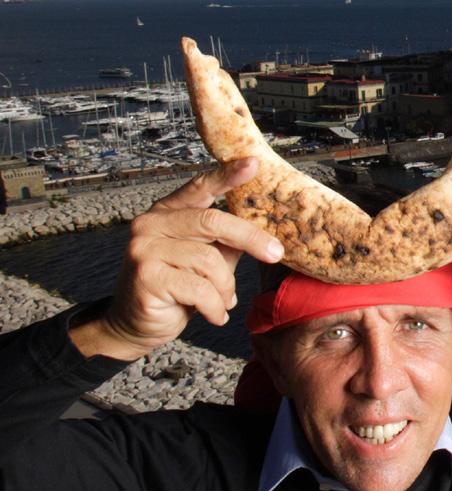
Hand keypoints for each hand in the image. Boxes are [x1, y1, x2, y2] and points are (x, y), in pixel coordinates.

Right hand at [71, 158, 283, 359]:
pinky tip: (214, 315)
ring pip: (209, 262)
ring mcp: (145, 249)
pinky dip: (215, 307)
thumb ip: (225, 244)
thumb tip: (263, 233)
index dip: (226, 175)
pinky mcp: (147, 276)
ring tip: (224, 303)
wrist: (135, 325)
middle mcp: (151, 224)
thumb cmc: (174, 293)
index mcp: (166, 213)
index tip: (253, 163)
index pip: (199, 188)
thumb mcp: (205, 263)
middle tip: (275, 253)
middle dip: (250, 238)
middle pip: (212, 221)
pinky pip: (199, 290)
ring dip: (226, 289)